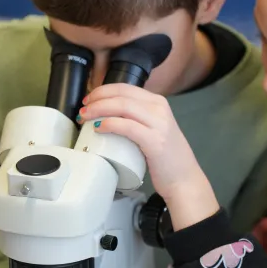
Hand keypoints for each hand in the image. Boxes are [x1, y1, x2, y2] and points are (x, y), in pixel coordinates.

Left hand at [80, 84, 218, 229]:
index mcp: (157, 102)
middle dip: (97, 99)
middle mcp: (159, 108)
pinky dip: (109, 124)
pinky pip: (127, 126)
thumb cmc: (164, 157)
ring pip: (122, 106)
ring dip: (99, 110)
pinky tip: (98, 128)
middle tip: (82, 109)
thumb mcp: (152, 129)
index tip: (88, 100)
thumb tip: (107, 115)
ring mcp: (158, 123)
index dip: (102, 91)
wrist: (184, 179)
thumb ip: (136, 119)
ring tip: (85, 118)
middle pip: (121, 94)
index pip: (125, 87)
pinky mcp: (155, 141)